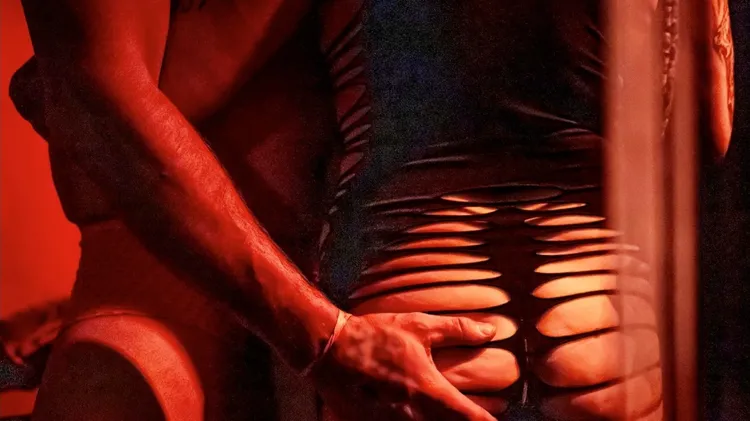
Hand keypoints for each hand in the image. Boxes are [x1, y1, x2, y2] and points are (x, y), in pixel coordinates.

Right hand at [310, 312, 497, 420]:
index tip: (498, 418)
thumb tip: (490, 331)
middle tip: (478, 415)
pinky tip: (415, 414)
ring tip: (441, 413)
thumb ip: (458, 329)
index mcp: (429, 392)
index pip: (471, 419)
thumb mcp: (418, 326)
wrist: (328, 350)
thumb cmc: (375, 336)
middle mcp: (413, 417)